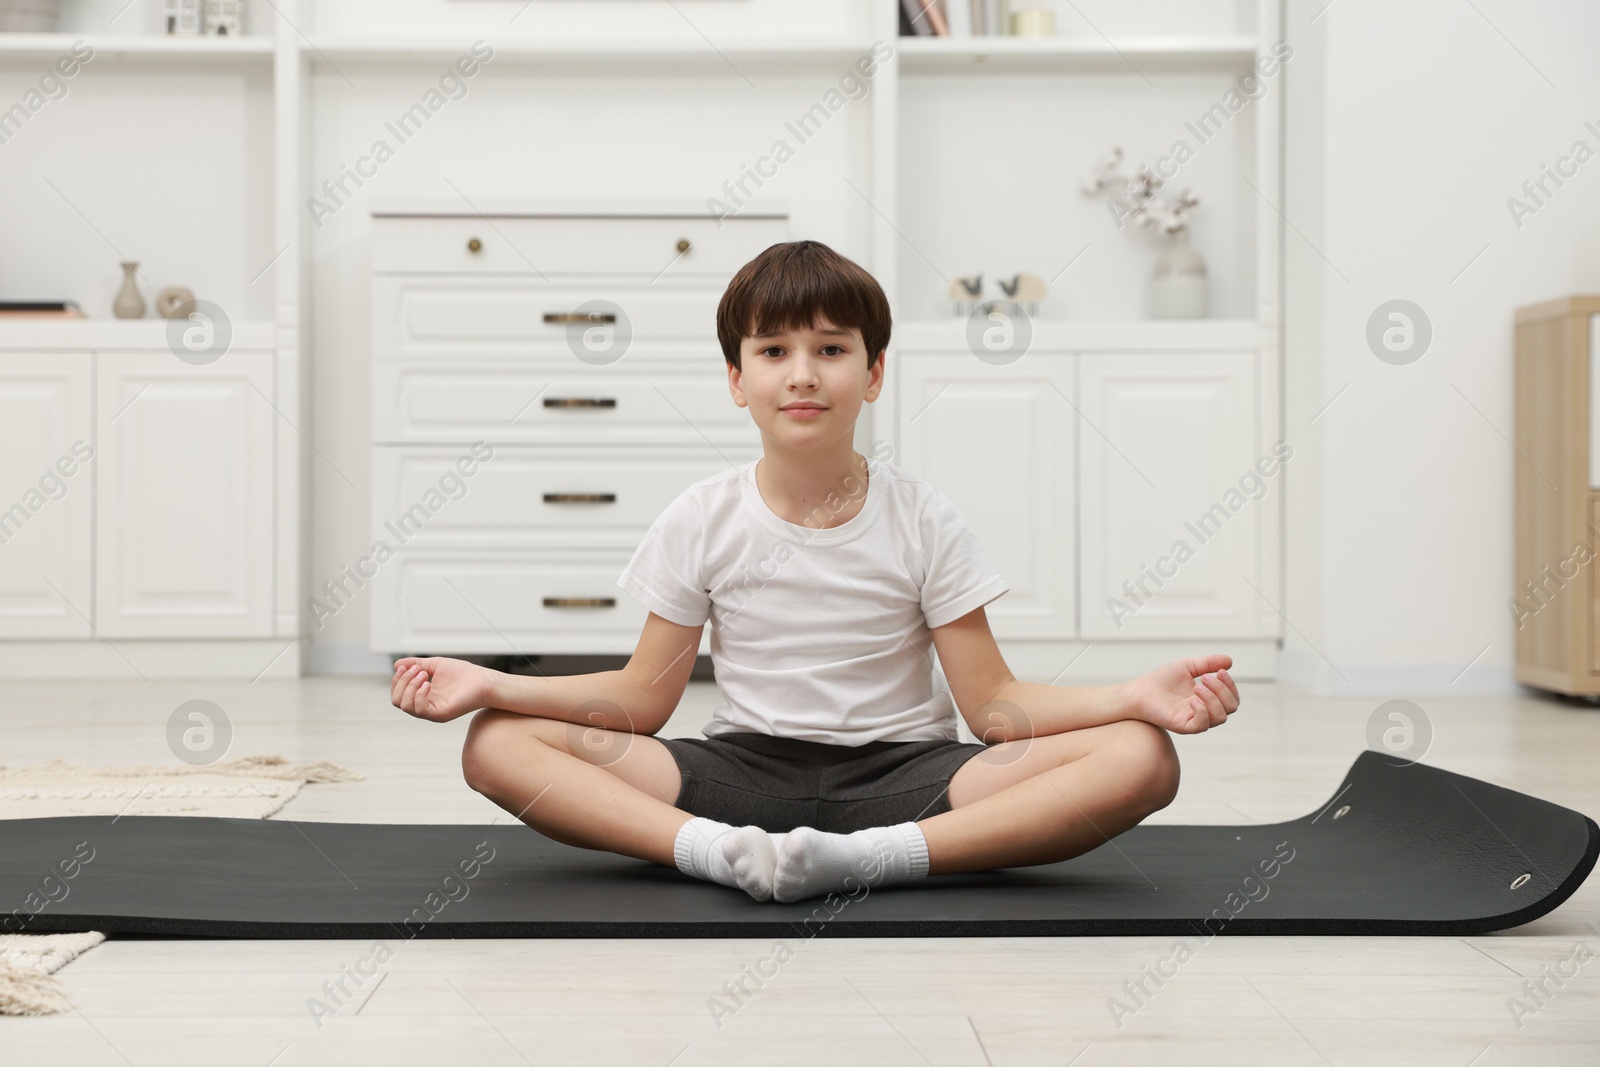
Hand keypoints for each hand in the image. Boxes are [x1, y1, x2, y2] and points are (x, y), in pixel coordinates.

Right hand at [390, 657, 494, 722]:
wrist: (482, 680)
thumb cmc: (461, 673)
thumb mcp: (434, 665)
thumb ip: (415, 664)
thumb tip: (396, 664)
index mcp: (421, 696)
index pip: (398, 694)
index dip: (398, 679)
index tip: (407, 666)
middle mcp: (424, 706)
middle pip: (397, 701)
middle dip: (402, 682)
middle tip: (418, 670)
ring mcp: (431, 712)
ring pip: (405, 706)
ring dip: (410, 686)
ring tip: (424, 675)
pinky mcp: (440, 714)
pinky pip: (419, 710)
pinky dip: (419, 694)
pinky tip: (429, 683)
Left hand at [1121, 655, 1238, 733]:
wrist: (1140, 690)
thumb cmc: (1162, 680)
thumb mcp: (1188, 666)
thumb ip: (1208, 663)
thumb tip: (1229, 661)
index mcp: (1209, 699)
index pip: (1232, 698)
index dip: (1230, 685)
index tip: (1221, 671)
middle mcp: (1205, 712)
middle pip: (1231, 708)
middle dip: (1223, 690)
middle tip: (1205, 678)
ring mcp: (1195, 720)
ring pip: (1220, 717)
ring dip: (1213, 699)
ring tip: (1197, 686)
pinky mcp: (1183, 726)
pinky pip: (1202, 725)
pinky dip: (1202, 711)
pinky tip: (1192, 699)